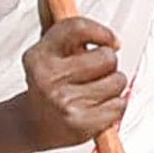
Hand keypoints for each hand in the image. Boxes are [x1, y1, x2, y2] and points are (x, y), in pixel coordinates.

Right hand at [10, 17, 129, 152]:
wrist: (33, 124)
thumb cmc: (51, 84)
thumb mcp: (51, 54)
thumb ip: (73, 35)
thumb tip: (106, 36)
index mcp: (39, 57)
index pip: (77, 28)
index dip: (102, 32)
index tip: (111, 41)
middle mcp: (48, 79)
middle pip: (107, 57)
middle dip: (108, 64)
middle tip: (94, 74)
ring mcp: (63, 102)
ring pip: (118, 81)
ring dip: (113, 86)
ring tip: (93, 92)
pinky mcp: (80, 124)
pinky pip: (120, 104)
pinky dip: (115, 106)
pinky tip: (97, 107)